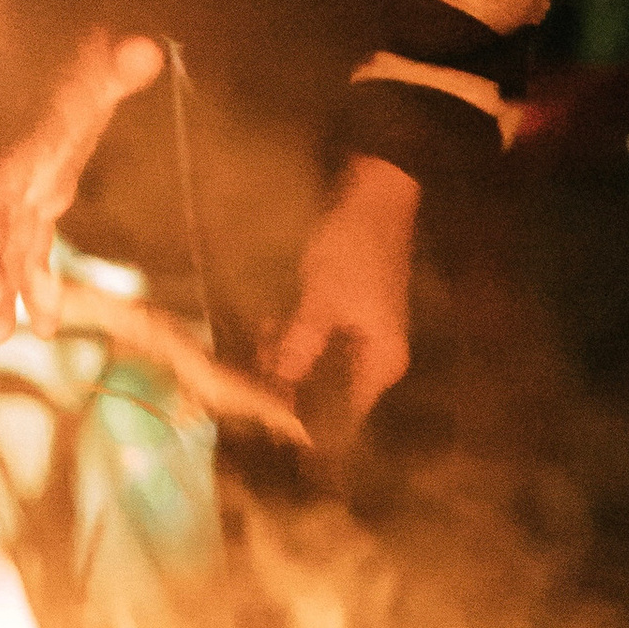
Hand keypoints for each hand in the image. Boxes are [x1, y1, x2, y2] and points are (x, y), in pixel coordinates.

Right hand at [0, 27, 163, 327]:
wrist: (57, 80)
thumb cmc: (82, 80)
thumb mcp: (102, 74)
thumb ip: (119, 68)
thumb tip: (145, 50)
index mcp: (37, 140)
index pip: (13, 159)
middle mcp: (21, 176)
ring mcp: (23, 202)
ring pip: (2, 253)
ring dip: (0, 292)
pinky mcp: (33, 219)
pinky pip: (26, 261)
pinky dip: (31, 292)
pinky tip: (42, 328)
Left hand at [268, 153, 419, 429]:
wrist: (373, 195)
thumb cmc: (354, 250)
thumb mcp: (323, 299)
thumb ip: (300, 345)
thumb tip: (274, 388)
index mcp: (382, 362)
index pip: (344, 414)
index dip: (306, 424)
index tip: (266, 431)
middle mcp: (376, 358)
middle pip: (330, 392)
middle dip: (290, 393)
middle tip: (246, 395)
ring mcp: (361, 336)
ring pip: (319, 366)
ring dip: (286, 365)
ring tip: (247, 364)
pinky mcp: (345, 316)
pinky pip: (316, 342)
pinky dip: (292, 342)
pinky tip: (264, 336)